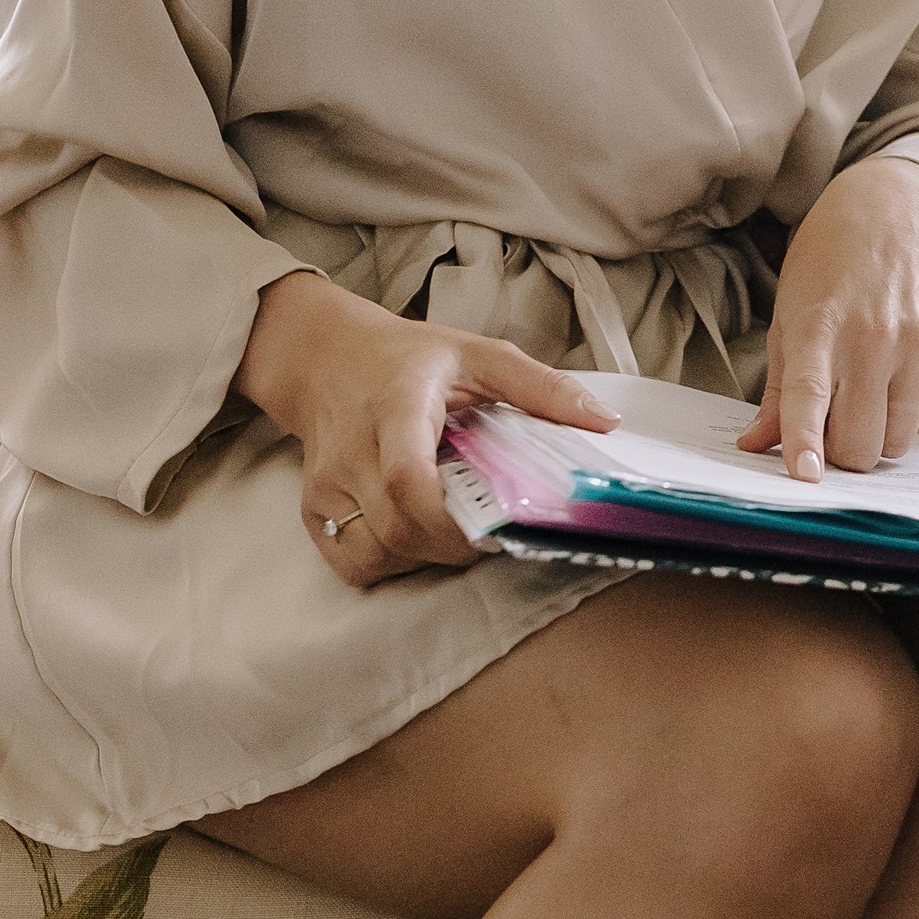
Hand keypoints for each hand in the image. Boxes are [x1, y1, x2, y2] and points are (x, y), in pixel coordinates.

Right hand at [237, 269, 621, 588]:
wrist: (325, 358)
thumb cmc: (410, 358)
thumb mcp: (480, 355)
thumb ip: (542, 387)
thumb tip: (606, 422)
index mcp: (397, 408)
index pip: (409, 479)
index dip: (451, 517)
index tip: (496, 524)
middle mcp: (353, 451)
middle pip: (398, 528)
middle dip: (454, 545)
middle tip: (493, 531)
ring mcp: (327, 485)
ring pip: (375, 553)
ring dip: (425, 558)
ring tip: (455, 529)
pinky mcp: (313, 508)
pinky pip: (352, 561)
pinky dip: (391, 563)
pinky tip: (417, 537)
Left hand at [737, 157, 918, 481]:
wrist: (890, 216)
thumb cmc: (828, 270)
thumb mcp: (787, 319)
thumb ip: (777, 390)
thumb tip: (757, 445)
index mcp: (818, 327)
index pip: (809, 396)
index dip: (806, 440)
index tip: (806, 475)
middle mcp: (872, 334)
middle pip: (859, 438)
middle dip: (842, 450)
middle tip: (835, 425)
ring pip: (897, 439)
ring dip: (878, 435)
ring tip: (868, 397)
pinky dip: (911, 418)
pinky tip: (898, 383)